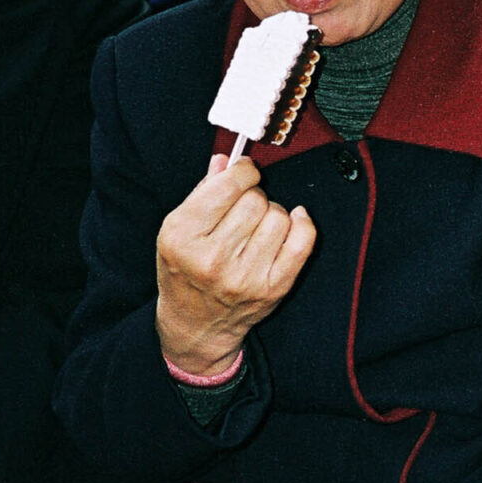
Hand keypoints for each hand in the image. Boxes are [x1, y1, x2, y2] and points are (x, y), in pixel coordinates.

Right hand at [155, 155, 316, 375]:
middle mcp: (212, 258)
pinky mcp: (274, 288)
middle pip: (255, 200)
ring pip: (280, 217)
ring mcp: (246, 276)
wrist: (196, 323)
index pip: (226, 187)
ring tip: (257, 226)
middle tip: (245, 208)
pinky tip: (291, 222)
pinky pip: (303, 241)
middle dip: (254, 196)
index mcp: (181, 237)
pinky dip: (302, 224)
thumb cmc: (185, 268)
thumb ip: (203, 191)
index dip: (242, 172)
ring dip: (273, 213)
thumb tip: (227, 159)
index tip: (245, 171)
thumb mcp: (178, 229)